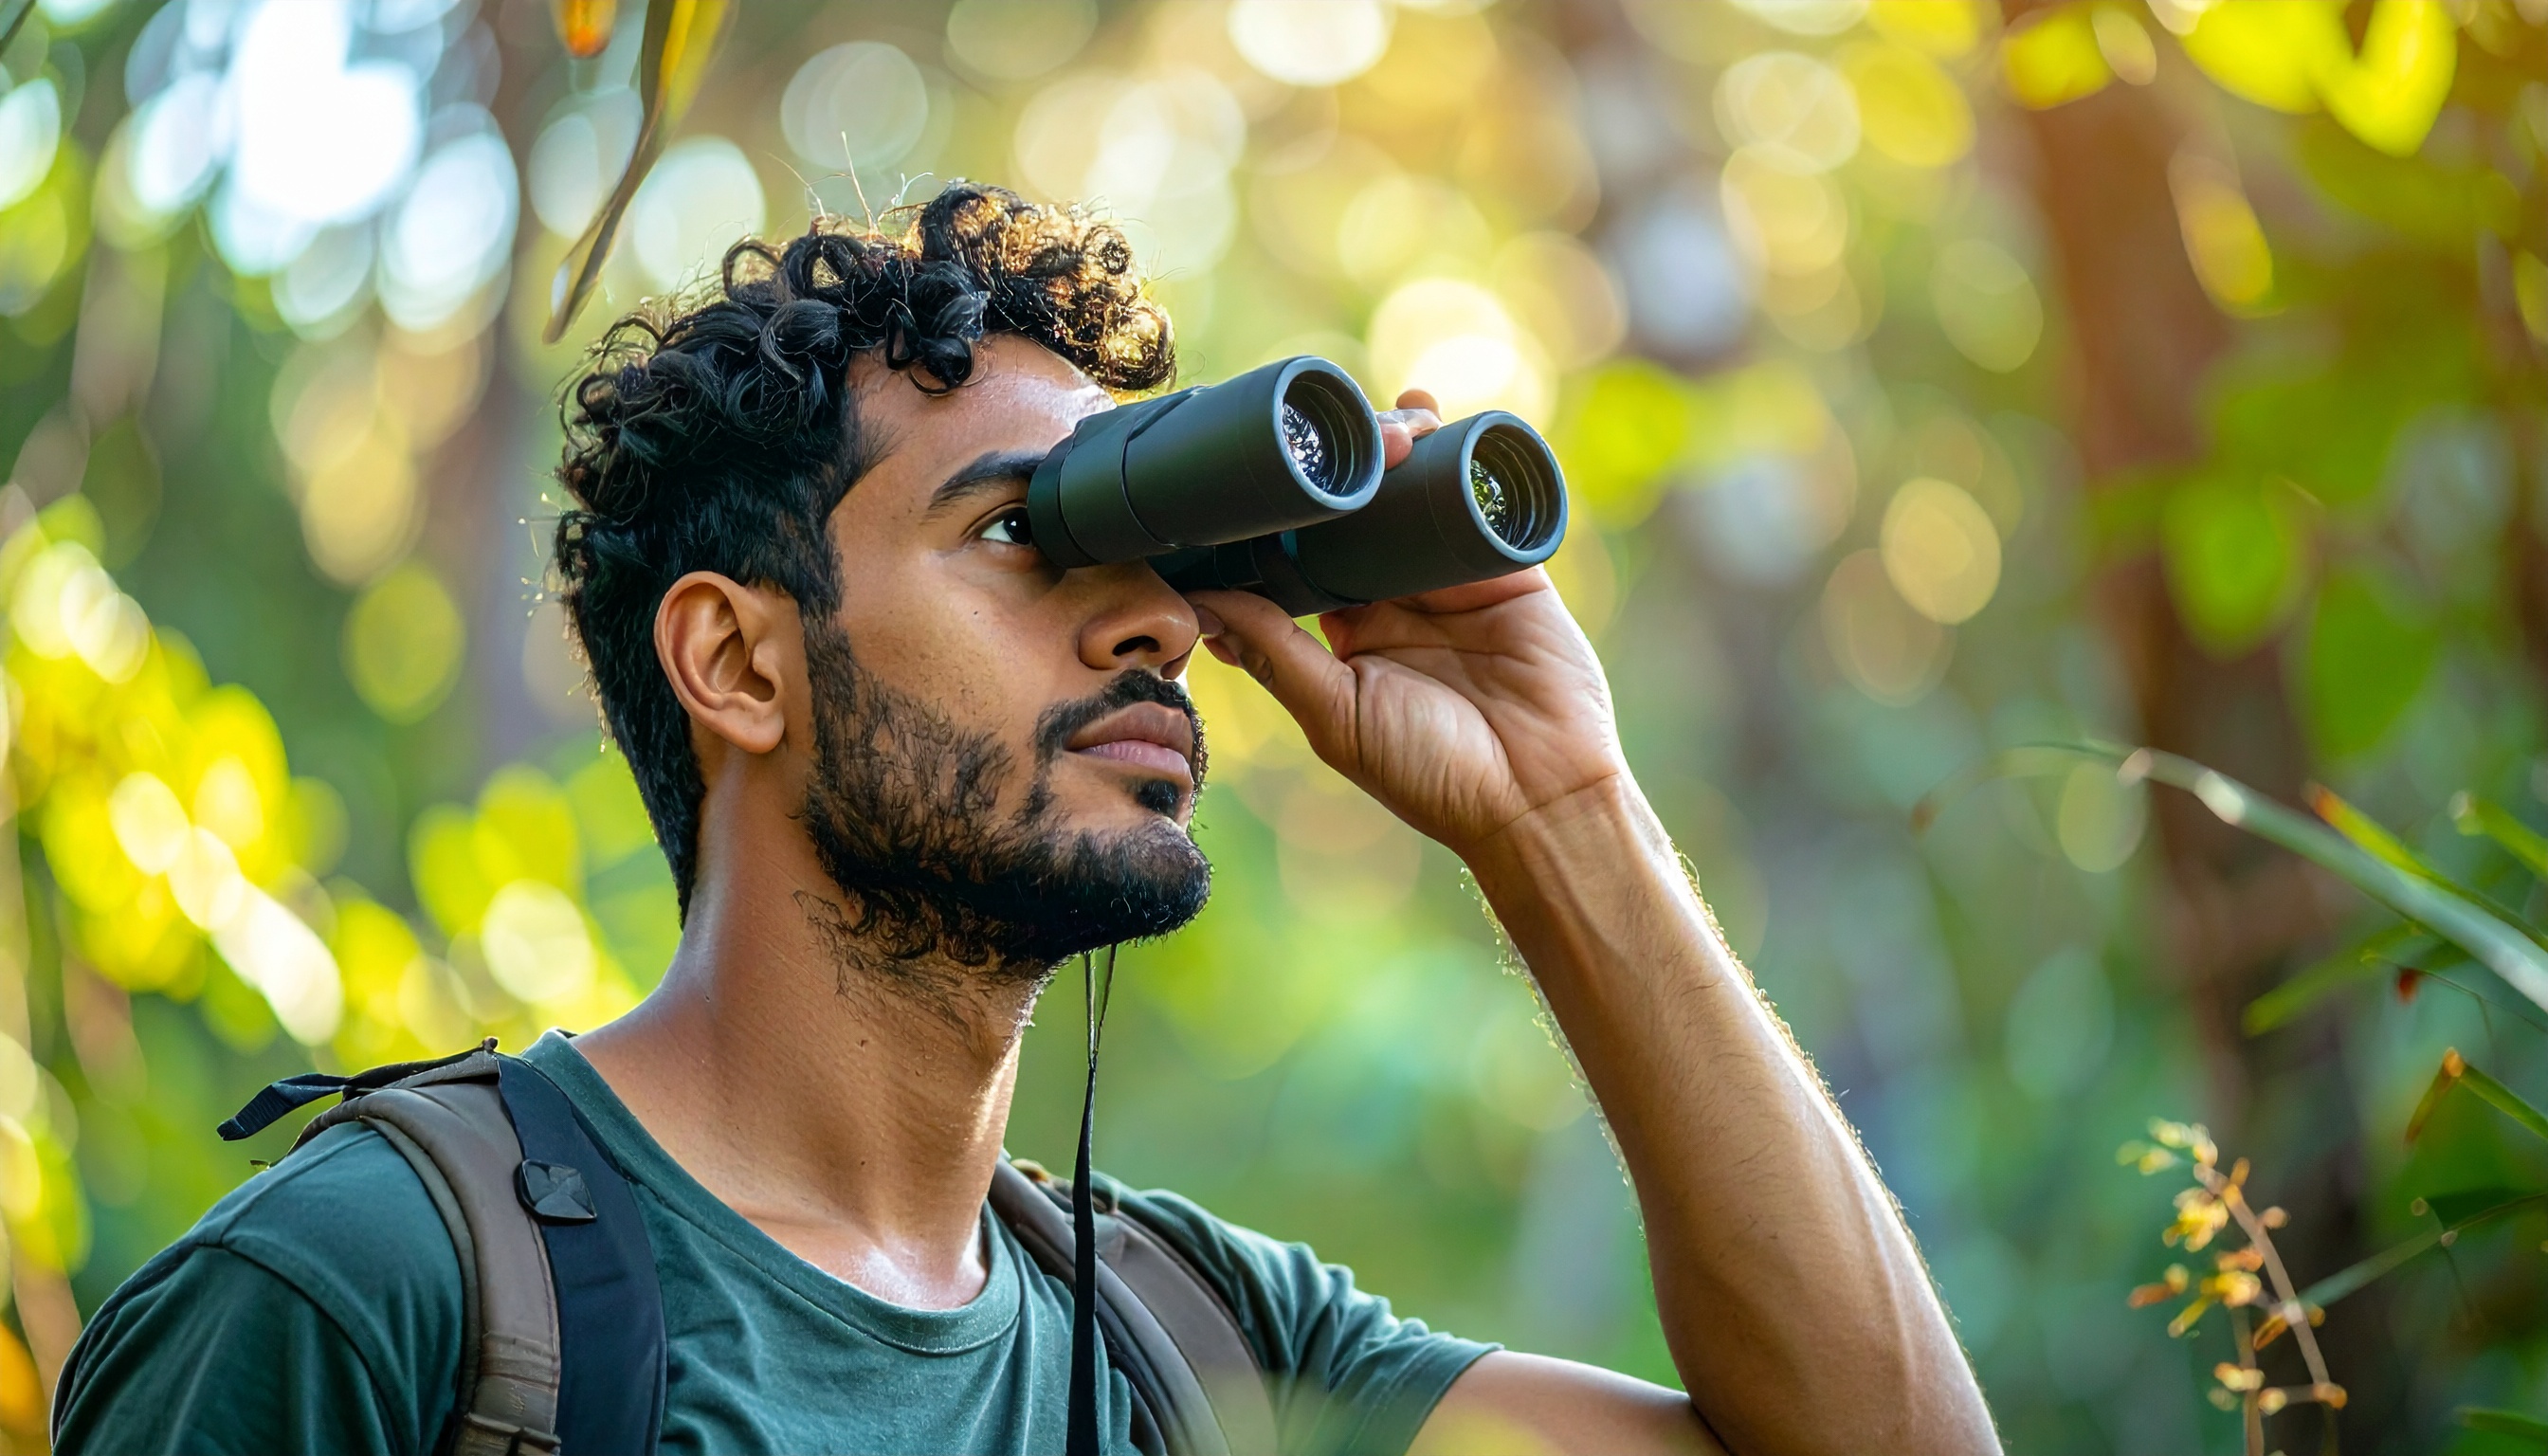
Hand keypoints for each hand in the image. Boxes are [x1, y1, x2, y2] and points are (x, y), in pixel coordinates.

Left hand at [1188, 391, 1627, 862]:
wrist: (1538, 798)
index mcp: (1350, 634)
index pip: (1306, 557)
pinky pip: (1480, 499)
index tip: (1253, 471)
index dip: (1284, 515)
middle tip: (1316, 430)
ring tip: (1370, 416)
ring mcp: (1454, 579)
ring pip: (1413, 496)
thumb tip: (1202, 602)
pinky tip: (1428, 411)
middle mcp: (1399, 600)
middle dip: (1342, 469)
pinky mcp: (1509, 568)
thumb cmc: (1430, 774)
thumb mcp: (1335, 713)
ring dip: (1391, 451)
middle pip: (1360, 515)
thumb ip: (1272, 652)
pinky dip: (1458, 454)